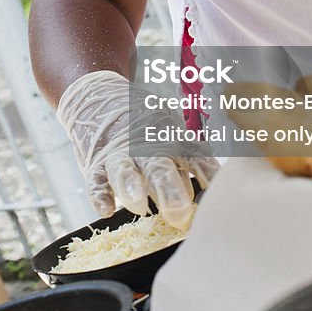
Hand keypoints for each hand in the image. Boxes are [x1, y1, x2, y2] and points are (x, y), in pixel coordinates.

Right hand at [57, 70, 217, 228]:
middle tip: (180, 210)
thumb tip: (213, 193)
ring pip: (125, 170)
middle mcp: (146, 147)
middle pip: (159, 167)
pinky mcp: (95, 164)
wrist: (101, 99)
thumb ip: (192, 162)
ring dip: (132, 187)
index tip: (216, 193)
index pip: (193, 158)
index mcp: (171, 140)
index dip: (205, 175)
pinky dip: (100, 194)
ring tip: (139, 206)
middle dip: (169, 188)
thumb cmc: (145, 126)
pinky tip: (106, 209)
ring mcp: (119, 154)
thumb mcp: (173, 135)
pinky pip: (96, 180)